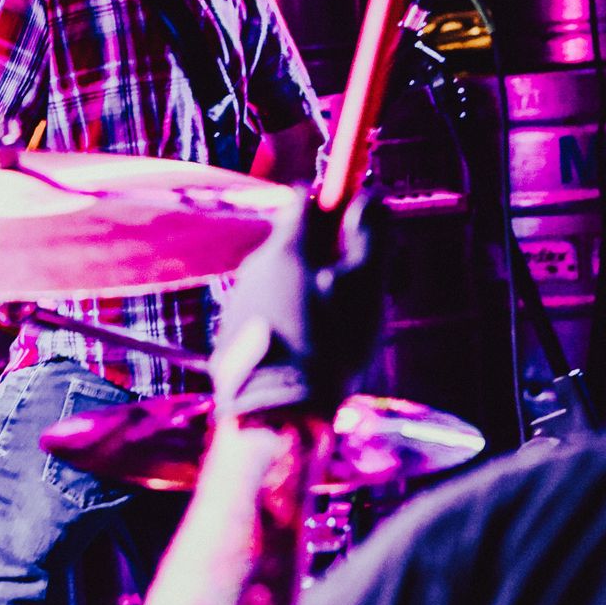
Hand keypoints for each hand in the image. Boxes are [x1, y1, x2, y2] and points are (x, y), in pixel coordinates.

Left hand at [211, 192, 383, 420]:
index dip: (333, 202)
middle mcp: (255, 264)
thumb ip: (371, 235)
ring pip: (281, 279)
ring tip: (333, 329)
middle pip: (296, 242)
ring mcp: (239, 299)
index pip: (305, 197)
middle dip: (326, 255)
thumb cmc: (331, 343)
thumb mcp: (366, 286)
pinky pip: (266, 310)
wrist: (280, 409)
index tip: (354, 224)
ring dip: (307, 290)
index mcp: (289, 247)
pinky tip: (307, 349)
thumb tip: (372, 195)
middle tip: (356, 288)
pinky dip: (287, 318)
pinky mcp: (233, 332)